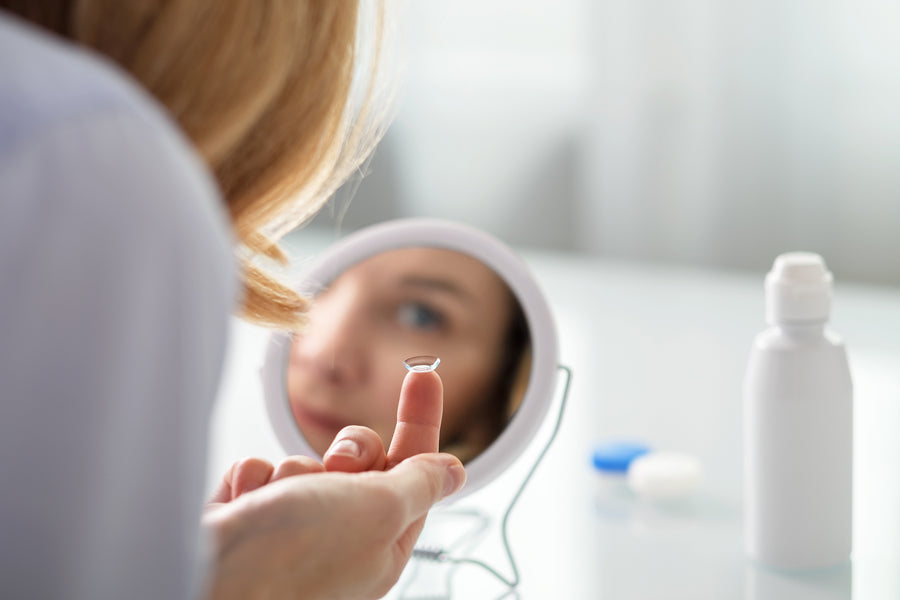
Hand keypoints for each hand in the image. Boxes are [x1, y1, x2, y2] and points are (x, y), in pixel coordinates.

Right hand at [203, 370, 465, 599]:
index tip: (425, 375)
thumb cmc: (294, 560)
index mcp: (381, 545)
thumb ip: (418, 484)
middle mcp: (338, 539)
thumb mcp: (378, 511)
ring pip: (305, 462)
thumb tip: (454, 472)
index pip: (415, 472)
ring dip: (292, 471)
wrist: (206, 581)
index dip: (420, 421)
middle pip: (360, 459)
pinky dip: (252, 480)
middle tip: (337, 468)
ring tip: (277, 504)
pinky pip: (260, 471)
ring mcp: (290, 529)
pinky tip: (244, 506)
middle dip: (348, 450)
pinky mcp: (248, 518)